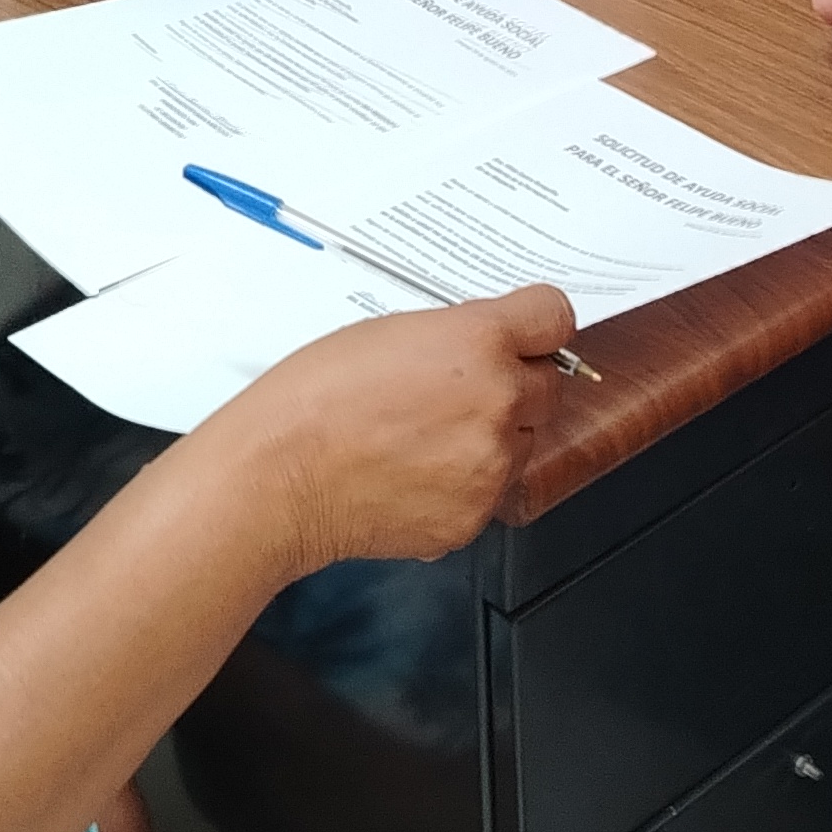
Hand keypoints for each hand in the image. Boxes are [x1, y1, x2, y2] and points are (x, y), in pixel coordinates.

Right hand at [209, 288, 576, 567]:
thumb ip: (458, 335)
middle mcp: (499, 401)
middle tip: (456, 392)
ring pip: (523, 441)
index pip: (554, 317)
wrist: (277, 478)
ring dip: (493, 437)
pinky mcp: (475, 515)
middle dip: (512, 385)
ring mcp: (491, 465)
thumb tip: (492, 347)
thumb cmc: (315, 398)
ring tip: (424, 437)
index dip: (535, 326)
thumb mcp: (390, 330)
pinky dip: (465, 483)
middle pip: (546, 385)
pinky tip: (413, 473)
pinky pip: (491, 489)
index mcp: (479, 342)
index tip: (524, 334)